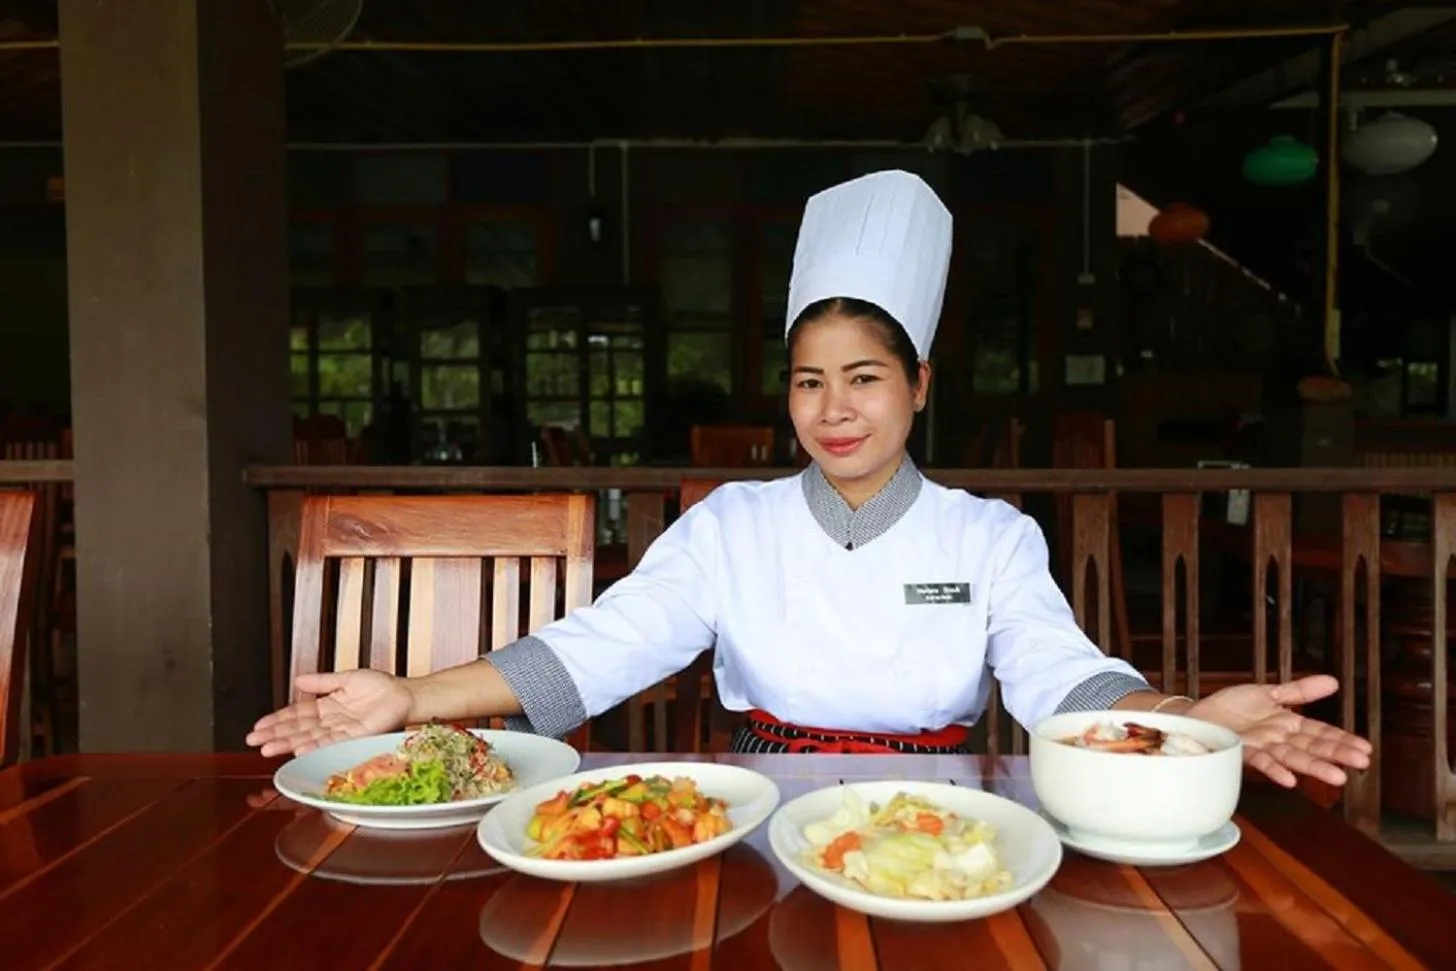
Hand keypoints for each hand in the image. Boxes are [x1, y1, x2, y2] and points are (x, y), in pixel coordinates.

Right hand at [245, 670, 413, 757]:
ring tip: (268, 748)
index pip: (296, 714)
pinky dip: (315, 746)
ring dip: (288, 743)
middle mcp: (331, 721)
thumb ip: (321, 681)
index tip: (258, 726)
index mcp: (327, 706)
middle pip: (298, 729)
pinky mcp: (356, 736)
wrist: (405, 694)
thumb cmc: (381, 687)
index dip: (276, 720)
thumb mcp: (345, 679)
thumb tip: (297, 679)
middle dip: (274, 735)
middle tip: (253, 741)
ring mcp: (342, 730)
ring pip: (309, 738)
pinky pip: (332, 742)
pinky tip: (299, 749)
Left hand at [1184, 674, 1371, 787]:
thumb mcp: (1269, 692)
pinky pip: (1260, 761)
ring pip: (1292, 757)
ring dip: (1314, 767)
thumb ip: (1301, 690)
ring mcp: (1261, 746)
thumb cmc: (1232, 707)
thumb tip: (1334, 681)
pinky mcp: (1241, 750)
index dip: (1342, 739)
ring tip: (1338, 777)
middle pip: (1312, 746)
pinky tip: (1290, 780)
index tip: (1366, 748)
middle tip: (1362, 762)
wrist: (1200, 714)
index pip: (1321, 732)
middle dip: (1337, 754)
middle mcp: (1278, 738)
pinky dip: (1275, 770)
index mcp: (1287, 724)